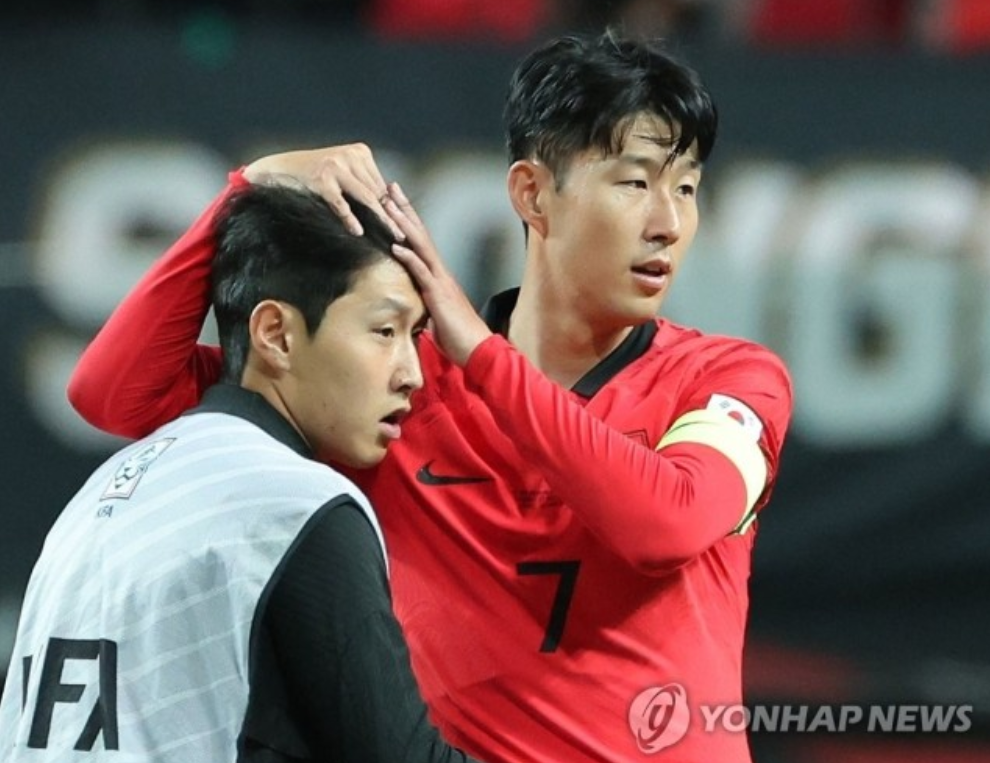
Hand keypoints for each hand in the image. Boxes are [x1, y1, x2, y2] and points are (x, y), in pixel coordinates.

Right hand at [243, 144, 403, 238]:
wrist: (279, 168)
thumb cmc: (315, 175)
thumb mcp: (343, 172)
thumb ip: (363, 183)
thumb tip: (389, 205)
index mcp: (360, 152)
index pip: (382, 184)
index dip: (394, 206)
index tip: (406, 224)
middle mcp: (350, 155)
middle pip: (377, 192)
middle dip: (391, 215)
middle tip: (404, 235)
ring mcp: (336, 166)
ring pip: (365, 198)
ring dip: (380, 219)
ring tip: (392, 236)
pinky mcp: (322, 179)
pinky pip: (341, 204)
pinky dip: (350, 219)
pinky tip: (358, 232)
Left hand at [384, 184, 492, 366]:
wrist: (479, 351)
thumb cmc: (460, 338)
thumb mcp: (437, 318)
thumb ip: (425, 306)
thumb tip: (414, 306)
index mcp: (439, 277)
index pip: (421, 243)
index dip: (408, 222)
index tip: (394, 203)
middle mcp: (441, 273)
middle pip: (420, 235)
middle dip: (405, 210)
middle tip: (389, 187)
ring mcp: (441, 282)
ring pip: (420, 246)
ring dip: (404, 224)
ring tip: (388, 204)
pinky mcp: (439, 296)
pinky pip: (422, 272)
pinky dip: (409, 257)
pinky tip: (396, 245)